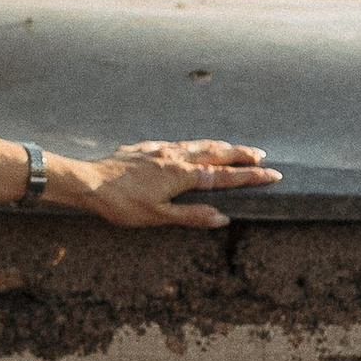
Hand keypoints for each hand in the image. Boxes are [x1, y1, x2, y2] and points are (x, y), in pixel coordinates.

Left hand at [60, 140, 281, 230]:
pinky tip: (190, 146)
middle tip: (261, 156)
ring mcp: (159, 150)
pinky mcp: (144, 148)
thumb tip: (222, 217)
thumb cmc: (121, 204)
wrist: (87, 182)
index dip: (249, 176)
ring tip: (234, 147)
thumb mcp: (158, 217)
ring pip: (197, 145)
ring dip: (219, 146)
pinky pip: (176, 143)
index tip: (273, 175)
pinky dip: (192, 144)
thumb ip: (191, 216)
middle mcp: (175, 158)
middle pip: (215, 154)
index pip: (224, 176)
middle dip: (241, 155)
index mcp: (182, 176)